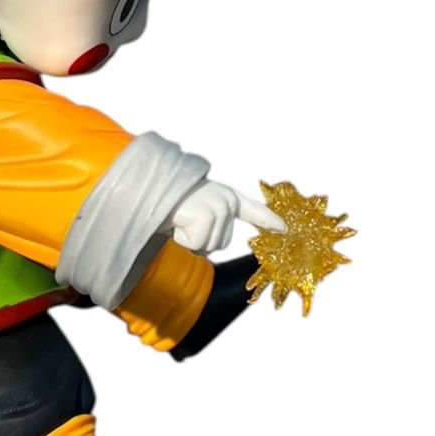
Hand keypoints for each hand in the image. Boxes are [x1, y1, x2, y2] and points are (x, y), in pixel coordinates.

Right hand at [168, 179, 286, 253]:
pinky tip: (177, 221)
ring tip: (179, 220)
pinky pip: (197, 244)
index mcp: (226, 196)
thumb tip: (211, 244)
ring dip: (190, 240)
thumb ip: (211, 223)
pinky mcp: (208, 215)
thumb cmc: (168, 202)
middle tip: (184, 222)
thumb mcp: (196, 210)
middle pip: (222, 243)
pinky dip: (182, 239)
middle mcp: (226, 200)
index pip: (252, 210)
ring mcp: (219, 207)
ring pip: (210, 246)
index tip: (285, 228)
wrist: (149, 189)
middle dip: (200, 240)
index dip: (268, 220)